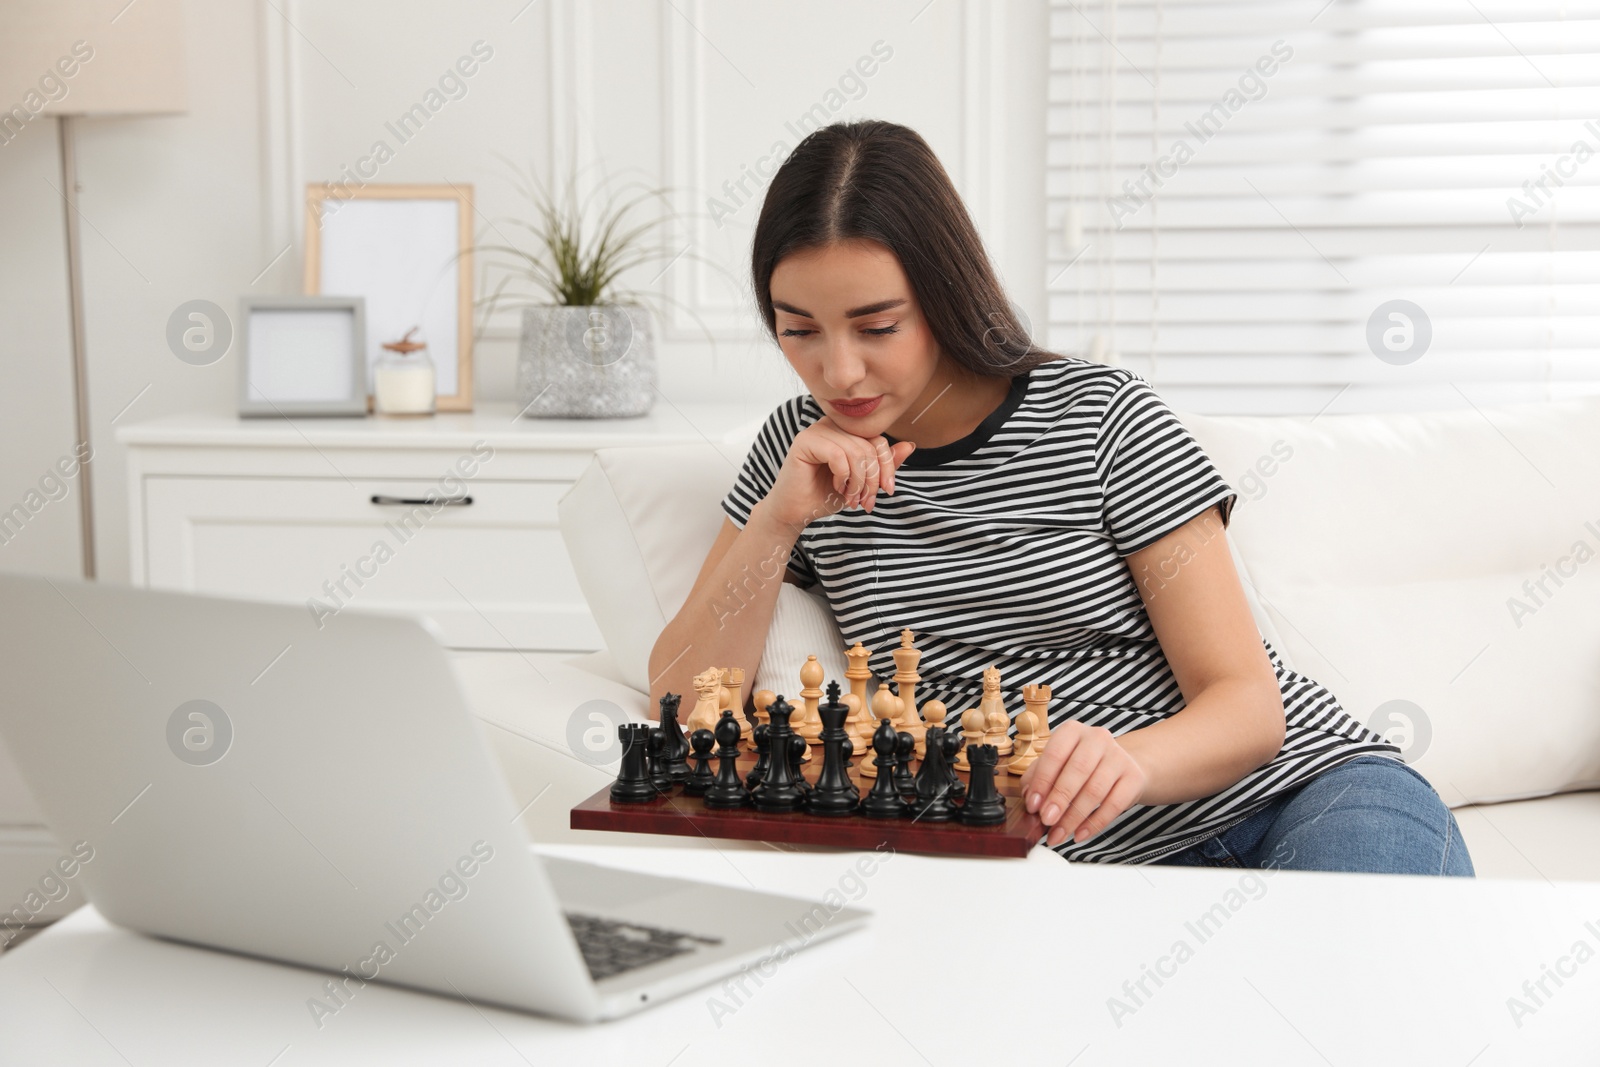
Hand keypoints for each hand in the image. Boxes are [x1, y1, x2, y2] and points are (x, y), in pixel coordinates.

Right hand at [764, 415, 916, 528]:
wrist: (795, 512)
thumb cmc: (824, 495)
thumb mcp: (862, 481)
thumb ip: (883, 464)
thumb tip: (910, 445)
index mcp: (846, 431)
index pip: (879, 440)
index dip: (888, 466)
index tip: (887, 491)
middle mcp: (832, 425)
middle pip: (869, 446)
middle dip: (873, 479)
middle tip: (864, 501)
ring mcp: (817, 430)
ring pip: (856, 451)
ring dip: (858, 482)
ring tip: (851, 498)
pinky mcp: (804, 441)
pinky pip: (838, 454)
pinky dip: (843, 476)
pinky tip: (836, 486)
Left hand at [1019, 721, 1147, 847]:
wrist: (1119, 766)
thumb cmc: (1080, 766)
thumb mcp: (1056, 765)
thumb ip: (1037, 778)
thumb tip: (1029, 800)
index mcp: (1072, 731)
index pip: (1055, 754)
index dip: (1042, 782)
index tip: (1032, 805)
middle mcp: (1097, 738)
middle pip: (1077, 771)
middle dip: (1059, 799)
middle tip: (1046, 821)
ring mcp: (1118, 757)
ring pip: (1095, 790)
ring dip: (1074, 817)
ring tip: (1059, 834)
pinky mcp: (1134, 777)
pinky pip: (1114, 805)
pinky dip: (1095, 823)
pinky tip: (1080, 834)